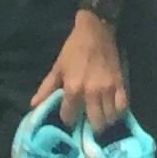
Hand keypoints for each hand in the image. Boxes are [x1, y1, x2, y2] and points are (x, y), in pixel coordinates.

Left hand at [35, 13, 125, 134]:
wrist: (96, 30)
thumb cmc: (74, 49)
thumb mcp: (58, 67)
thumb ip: (46, 88)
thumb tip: (33, 106)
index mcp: (73, 88)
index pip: (70, 118)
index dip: (68, 119)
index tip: (70, 117)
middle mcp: (91, 92)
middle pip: (95, 124)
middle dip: (91, 127)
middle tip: (88, 122)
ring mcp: (108, 89)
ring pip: (110, 118)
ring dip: (105, 120)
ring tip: (100, 116)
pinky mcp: (120, 84)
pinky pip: (122, 107)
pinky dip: (118, 112)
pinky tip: (112, 110)